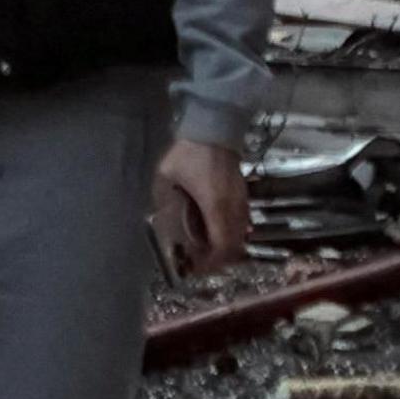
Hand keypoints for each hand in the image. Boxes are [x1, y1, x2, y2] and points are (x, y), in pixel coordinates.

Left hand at [153, 138, 248, 277]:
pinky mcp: (243, 194)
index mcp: (214, 205)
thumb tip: (156, 218)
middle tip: (199, 263)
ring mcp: (241, 201)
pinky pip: (243, 223)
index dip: (211, 262)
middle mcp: (232, 207)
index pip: (221, 245)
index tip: (197, 268)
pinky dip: (232, 234)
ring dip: (226, 247)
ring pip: (241, 235)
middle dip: (219, 260)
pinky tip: (215, 232)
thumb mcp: (166, 176)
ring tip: (205, 250)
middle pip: (235, 245)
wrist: (214, 129)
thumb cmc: (189, 152)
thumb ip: (162, 198)